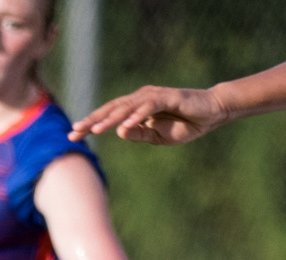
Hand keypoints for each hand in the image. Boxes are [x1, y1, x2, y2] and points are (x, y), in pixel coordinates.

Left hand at [71, 86, 230, 145]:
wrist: (211, 113)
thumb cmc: (184, 124)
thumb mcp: (158, 136)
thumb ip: (139, 134)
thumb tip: (120, 132)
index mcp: (136, 107)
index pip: (109, 115)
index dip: (91, 124)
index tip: (73, 135)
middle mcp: (141, 98)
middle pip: (112, 109)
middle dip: (92, 120)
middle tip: (74, 131)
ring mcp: (153, 96)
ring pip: (126, 107)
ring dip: (109, 119)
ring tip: (95, 130)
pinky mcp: (167, 97)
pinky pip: (148, 107)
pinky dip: (135, 116)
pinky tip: (123, 125)